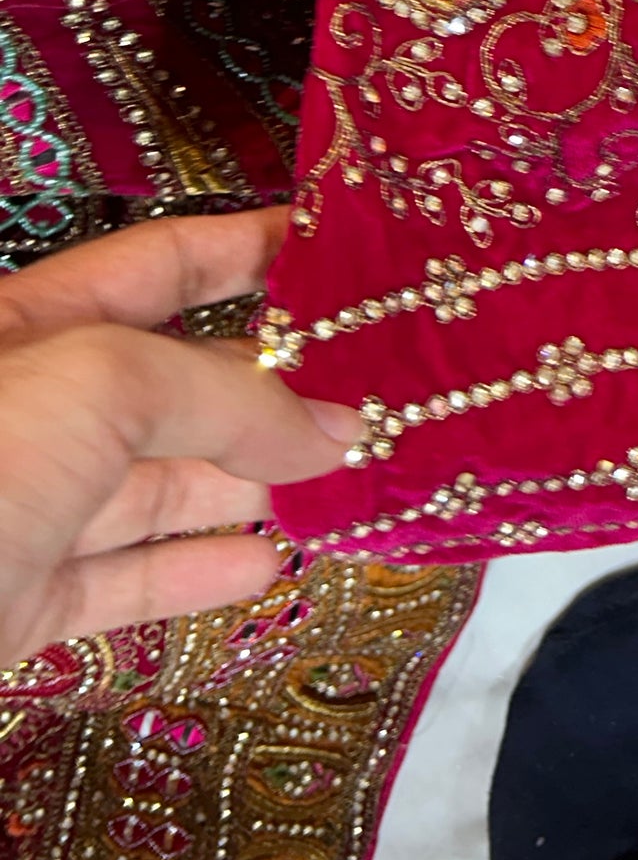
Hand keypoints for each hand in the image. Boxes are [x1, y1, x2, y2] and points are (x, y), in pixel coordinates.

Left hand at [0, 209, 363, 666]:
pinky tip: (270, 564)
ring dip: (252, 483)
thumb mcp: (99, 384)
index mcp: (21, 322)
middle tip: (378, 392)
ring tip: (348, 478)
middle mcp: (20, 408)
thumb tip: (335, 428)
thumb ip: (228, 396)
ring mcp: (14, 511)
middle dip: (271, 385)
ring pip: (153, 484)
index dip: (250, 251)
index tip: (346, 255)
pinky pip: (121, 581)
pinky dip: (200, 572)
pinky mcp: (10, 608)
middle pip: (168, 380)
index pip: (158, 264)